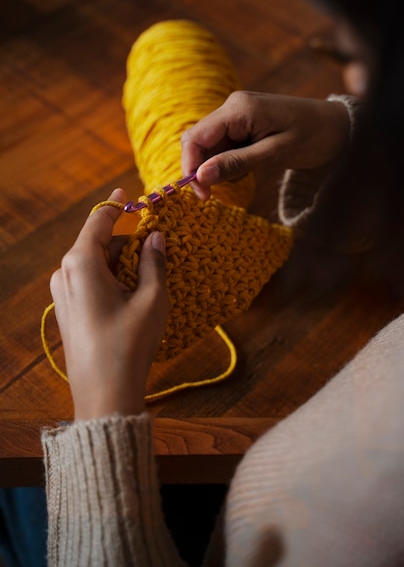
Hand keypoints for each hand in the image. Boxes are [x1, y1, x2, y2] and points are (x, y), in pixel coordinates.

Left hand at [50, 189, 168, 420]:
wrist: (104, 394)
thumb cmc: (129, 343)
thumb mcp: (150, 299)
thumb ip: (153, 262)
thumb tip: (156, 237)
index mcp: (81, 263)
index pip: (98, 222)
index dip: (115, 206)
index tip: (126, 193)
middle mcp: (65, 273)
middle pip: (97, 243)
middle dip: (125, 241)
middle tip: (154, 243)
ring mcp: (62, 293)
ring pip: (94, 263)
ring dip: (119, 262)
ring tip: (148, 273)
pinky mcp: (66, 310)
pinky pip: (88, 281)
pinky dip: (110, 277)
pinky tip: (131, 291)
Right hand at [181, 90, 350, 199]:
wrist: (340, 127)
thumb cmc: (313, 138)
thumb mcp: (275, 155)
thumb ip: (236, 164)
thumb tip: (200, 177)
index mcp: (239, 109)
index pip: (196, 137)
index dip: (190, 166)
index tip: (201, 194)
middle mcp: (233, 107)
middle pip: (198, 141)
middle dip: (202, 169)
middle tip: (214, 195)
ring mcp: (237, 114)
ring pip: (210, 146)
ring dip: (218, 167)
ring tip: (248, 174)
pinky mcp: (243, 123)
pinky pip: (224, 146)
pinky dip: (230, 162)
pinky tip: (252, 166)